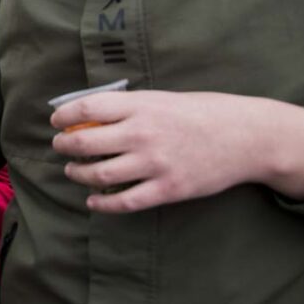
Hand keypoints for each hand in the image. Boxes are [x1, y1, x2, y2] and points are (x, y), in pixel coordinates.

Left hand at [50, 90, 303, 213]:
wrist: (247, 136)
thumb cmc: (203, 113)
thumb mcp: (162, 98)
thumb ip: (129, 107)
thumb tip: (89, 114)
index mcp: (140, 106)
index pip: (87, 108)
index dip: (63, 116)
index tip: (56, 121)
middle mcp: (142, 133)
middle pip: (86, 142)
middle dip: (64, 145)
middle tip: (60, 146)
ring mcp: (155, 163)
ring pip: (99, 174)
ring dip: (78, 174)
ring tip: (73, 171)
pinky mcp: (168, 189)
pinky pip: (125, 202)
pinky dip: (102, 204)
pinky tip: (93, 201)